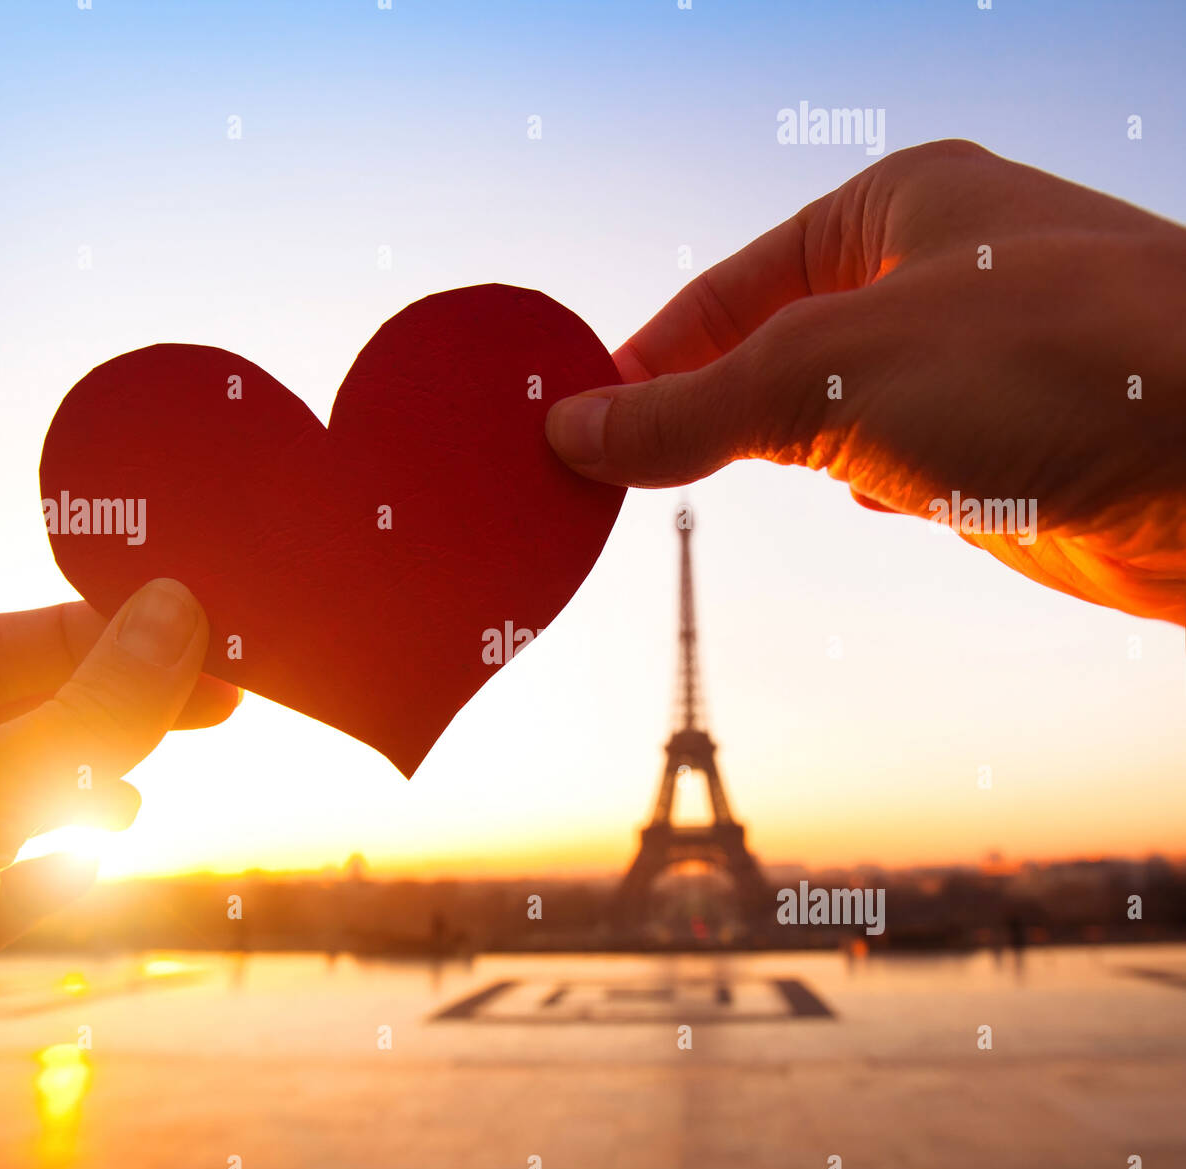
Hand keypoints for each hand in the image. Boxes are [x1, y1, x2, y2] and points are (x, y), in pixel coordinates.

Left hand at [0, 579, 236, 1147]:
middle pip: (12, 719)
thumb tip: (174, 614)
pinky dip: (54, 870)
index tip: (195, 642)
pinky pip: (3, 884)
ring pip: (15, 801)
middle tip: (216, 705)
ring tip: (131, 799)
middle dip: (112, 712)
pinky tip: (87, 865)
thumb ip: (81, 715)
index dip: (100, 638)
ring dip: (86, 790)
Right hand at [546, 140, 1185, 624]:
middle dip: (695, 407)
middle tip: (610, 468)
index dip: (645, 353)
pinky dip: (848, 484)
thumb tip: (577, 431)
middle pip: (769, 348)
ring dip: (767, 452)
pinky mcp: (1000, 451)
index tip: (575, 419)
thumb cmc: (1054, 367)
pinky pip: (886, 465)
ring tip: (690, 490)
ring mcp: (968, 369)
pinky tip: (848, 496)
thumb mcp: (829, 374)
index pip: (727, 285)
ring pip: (827, 415)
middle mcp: (933, 280)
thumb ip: (692, 407)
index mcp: (896, 209)